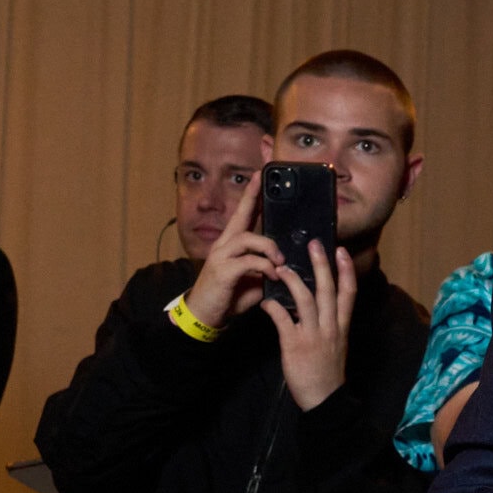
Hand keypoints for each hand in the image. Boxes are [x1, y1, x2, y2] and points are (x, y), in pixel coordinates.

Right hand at [186, 175, 280, 327]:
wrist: (205, 316)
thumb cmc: (229, 297)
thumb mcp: (253, 280)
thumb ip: (265, 267)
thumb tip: (286, 262)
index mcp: (231, 244)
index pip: (242, 215)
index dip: (251, 196)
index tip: (259, 176)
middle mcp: (224, 245)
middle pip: (239, 216)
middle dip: (252, 197)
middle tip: (263, 182)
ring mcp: (221, 256)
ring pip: (247, 237)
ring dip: (269, 247)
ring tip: (280, 260)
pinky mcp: (222, 270)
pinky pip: (248, 261)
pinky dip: (265, 266)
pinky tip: (273, 275)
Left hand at [265, 236, 355, 411]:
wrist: (323, 399)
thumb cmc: (328, 372)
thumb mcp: (337, 345)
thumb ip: (330, 324)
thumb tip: (321, 306)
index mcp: (341, 326)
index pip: (348, 293)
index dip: (345, 270)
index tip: (340, 251)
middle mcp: (330, 327)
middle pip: (328, 290)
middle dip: (321, 265)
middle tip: (313, 243)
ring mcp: (313, 335)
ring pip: (306, 301)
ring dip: (293, 281)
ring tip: (281, 268)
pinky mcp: (295, 346)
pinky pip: (283, 320)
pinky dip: (274, 308)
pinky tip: (265, 301)